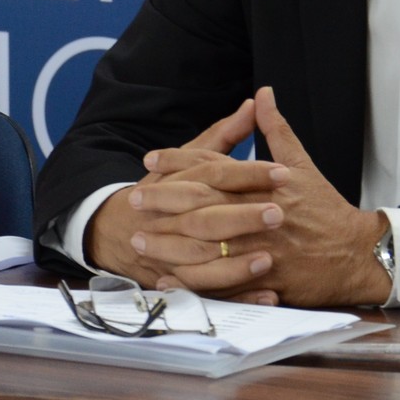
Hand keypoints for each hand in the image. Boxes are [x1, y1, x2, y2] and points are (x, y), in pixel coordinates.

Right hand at [85, 97, 288, 303]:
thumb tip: (256, 103)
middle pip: (209, 218)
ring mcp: (174, 254)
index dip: (249, 173)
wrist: (116, 231)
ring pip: (204, 260)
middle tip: (280, 213)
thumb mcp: (189, 160)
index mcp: (181, 183)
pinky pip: (210, 294)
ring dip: (237, 263)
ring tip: (270, 260)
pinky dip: (239, 296)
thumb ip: (224, 135)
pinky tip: (268, 294)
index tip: (284, 172)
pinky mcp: (182, 282)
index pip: (215, 174)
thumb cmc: (163, 192)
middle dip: (243, 217)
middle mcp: (175, 218)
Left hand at [153, 87, 389, 308]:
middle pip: (203, 204)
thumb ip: (276, 130)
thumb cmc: (326, 208)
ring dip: (170, 244)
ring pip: (207, 246)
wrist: (358, 253)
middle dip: (164, 201)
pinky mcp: (265, 279)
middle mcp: (259, 212)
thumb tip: (263, 94)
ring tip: (140, 242)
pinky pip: (222, 283)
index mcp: (264, 183)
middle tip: (133, 200)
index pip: (214, 166)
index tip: (150, 160)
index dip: (179, 161)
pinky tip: (168, 279)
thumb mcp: (301, 164)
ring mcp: (261, 248)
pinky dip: (194, 282)